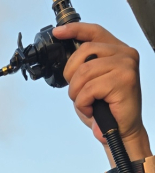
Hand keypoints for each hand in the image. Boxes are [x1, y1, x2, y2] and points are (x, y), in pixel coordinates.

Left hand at [56, 23, 150, 162]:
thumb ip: (84, 67)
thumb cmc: (104, 109)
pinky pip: (89, 89)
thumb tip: (66, 57)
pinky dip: (83, 103)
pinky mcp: (124, 80)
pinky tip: (91, 109)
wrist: (118, 131)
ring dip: (76, 93)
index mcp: (116, 51)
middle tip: (77, 94)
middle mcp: (124, 54)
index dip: (74, 30)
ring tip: (85, 103)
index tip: (58, 33)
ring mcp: (126, 65)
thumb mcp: (90, 83)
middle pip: (84, 52)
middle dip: (71, 76)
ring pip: (84, 72)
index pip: (94, 32)